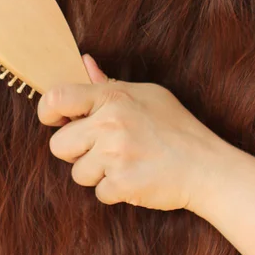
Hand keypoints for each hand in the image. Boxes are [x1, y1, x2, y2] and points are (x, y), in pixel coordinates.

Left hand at [37, 54, 227, 210]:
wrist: (207, 167)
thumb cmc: (176, 128)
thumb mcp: (146, 95)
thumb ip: (109, 82)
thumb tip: (84, 62)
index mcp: (113, 97)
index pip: (57, 97)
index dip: (47, 111)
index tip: (54, 120)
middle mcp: (110, 123)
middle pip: (58, 145)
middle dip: (75, 151)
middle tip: (101, 149)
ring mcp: (115, 154)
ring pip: (77, 173)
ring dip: (97, 173)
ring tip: (124, 163)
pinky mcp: (122, 183)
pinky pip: (98, 192)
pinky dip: (114, 190)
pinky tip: (135, 177)